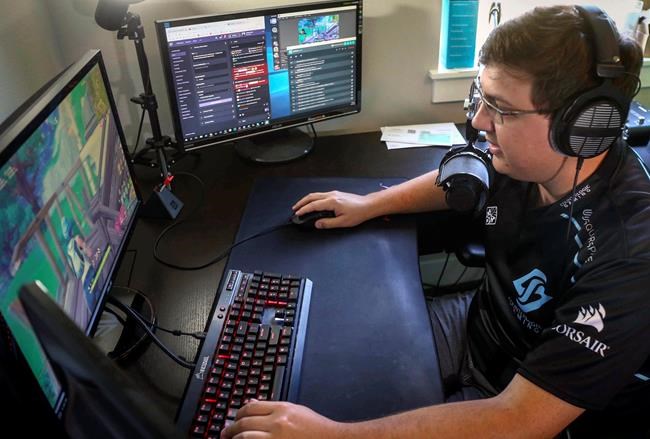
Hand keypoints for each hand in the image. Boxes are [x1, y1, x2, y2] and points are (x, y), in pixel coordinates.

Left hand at [221, 400, 340, 438]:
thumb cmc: (316, 429)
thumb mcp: (296, 411)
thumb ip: (273, 407)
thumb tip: (252, 403)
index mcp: (282, 409)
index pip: (251, 406)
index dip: (238, 413)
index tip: (234, 419)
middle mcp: (277, 422)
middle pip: (245, 421)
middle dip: (231, 428)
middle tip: (225, 432)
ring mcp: (276, 438)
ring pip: (245, 436)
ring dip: (235, 438)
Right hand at [292, 191, 375, 228]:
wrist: (368, 205)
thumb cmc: (358, 213)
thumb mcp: (343, 222)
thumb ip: (328, 223)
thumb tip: (317, 224)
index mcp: (332, 202)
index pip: (313, 205)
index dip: (304, 210)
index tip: (297, 214)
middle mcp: (331, 195)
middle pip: (312, 197)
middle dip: (302, 202)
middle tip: (295, 209)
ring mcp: (334, 193)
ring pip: (316, 194)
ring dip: (307, 199)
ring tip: (301, 205)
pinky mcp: (336, 194)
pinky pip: (321, 194)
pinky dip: (313, 198)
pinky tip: (312, 203)